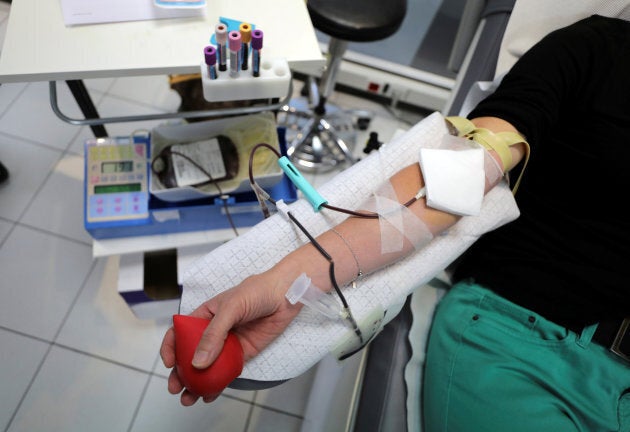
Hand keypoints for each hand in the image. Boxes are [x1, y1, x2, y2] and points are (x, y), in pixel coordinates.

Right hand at [160, 270, 301, 405]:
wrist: (284, 296)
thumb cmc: (256, 292)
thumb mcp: (231, 308)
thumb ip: (214, 334)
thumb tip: (198, 362)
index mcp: (204, 316)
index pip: (180, 332)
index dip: (171, 347)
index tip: (169, 363)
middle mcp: (213, 332)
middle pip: (190, 354)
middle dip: (181, 373)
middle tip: (176, 388)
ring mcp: (227, 344)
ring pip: (207, 367)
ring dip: (197, 383)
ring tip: (189, 398)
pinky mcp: (242, 354)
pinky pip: (227, 371)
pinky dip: (218, 384)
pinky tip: (211, 395)